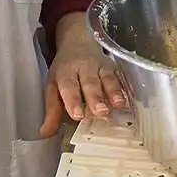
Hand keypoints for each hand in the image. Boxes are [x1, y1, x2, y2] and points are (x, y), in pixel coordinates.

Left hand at [41, 15, 127, 136]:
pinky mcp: (114, 67)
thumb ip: (52, 110)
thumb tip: (45, 133)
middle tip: (100, 111)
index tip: (77, 114)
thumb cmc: (65, 71)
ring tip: (118, 104)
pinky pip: (121, 76)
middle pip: (90, 82)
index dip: (73, 100)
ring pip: (108, 78)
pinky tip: (130, 95)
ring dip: (114, 91)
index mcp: (66, 73)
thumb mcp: (53, 86)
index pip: (69, 86)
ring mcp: (101, 66)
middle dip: (96, 97)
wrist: (78, 44)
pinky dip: (126, 85)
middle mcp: (84, 68)